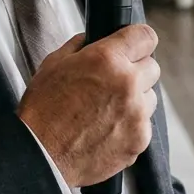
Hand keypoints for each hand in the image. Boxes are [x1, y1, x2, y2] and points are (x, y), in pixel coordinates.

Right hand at [17, 25, 160, 186]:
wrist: (41, 156)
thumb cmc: (43, 111)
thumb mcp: (53, 64)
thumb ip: (80, 45)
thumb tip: (94, 38)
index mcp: (107, 59)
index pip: (145, 36)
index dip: (138, 40)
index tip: (134, 46)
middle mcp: (128, 84)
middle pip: (152, 67)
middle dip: (135, 71)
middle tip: (112, 82)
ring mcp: (137, 114)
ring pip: (150, 98)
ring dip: (135, 99)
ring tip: (107, 110)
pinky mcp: (140, 139)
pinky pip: (144, 125)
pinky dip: (130, 126)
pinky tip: (106, 129)